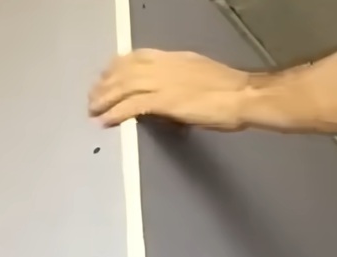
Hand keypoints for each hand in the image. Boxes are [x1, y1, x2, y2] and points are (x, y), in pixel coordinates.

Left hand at [89, 50, 251, 129]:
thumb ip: (181, 83)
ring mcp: (165, 83)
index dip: (119, 65)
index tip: (107, 73)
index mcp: (176, 59)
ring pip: (124, 86)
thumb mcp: (202, 77)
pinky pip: (132, 105)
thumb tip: (168, 96)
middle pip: (126, 71)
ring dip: (105, 99)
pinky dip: (116, 113)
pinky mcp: (166, 101)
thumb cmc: (231, 91)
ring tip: (93, 110)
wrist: (243, 96)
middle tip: (93, 96)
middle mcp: (166, 67)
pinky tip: (106, 120)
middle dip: (106, 84)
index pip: (139, 57)